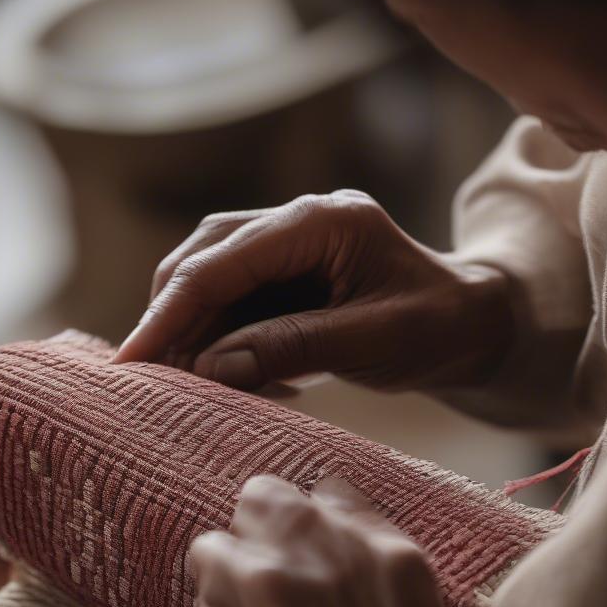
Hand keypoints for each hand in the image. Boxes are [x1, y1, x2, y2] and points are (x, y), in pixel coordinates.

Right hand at [113, 189, 514, 392]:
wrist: (473, 323)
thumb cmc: (438, 327)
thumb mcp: (373, 342)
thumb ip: (292, 346)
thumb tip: (210, 366)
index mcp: (320, 221)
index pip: (222, 262)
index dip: (170, 313)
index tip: (133, 360)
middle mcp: (296, 221)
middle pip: (203, 259)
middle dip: (171, 319)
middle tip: (151, 378)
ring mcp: (289, 245)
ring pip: (210, 279)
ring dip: (191, 333)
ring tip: (184, 385)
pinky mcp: (286, 273)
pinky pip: (233, 302)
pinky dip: (219, 341)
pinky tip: (229, 377)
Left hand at [189, 475, 464, 606]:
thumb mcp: (400, 558)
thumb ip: (352, 515)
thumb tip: (322, 491)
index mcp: (296, 532)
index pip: (257, 494)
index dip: (275, 518)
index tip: (290, 541)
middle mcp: (249, 568)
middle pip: (217, 542)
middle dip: (240, 558)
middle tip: (277, 587)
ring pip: (209, 590)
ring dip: (235, 602)